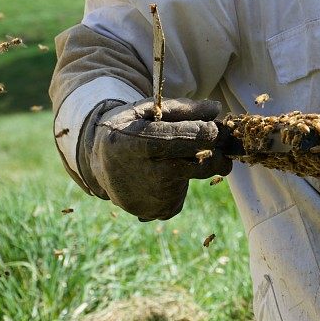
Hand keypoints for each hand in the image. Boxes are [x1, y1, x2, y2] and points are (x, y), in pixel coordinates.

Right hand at [77, 97, 230, 220]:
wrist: (97, 163)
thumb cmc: (127, 129)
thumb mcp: (146, 111)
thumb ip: (182, 109)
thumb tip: (216, 109)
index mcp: (138, 142)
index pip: (185, 138)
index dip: (209, 132)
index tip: (217, 128)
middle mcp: (146, 174)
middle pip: (201, 164)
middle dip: (217, 153)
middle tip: (222, 144)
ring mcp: (152, 197)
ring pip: (197, 177)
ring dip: (197, 165)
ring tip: (173, 157)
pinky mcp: (158, 211)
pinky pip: (184, 192)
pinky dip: (180, 183)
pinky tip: (162, 176)